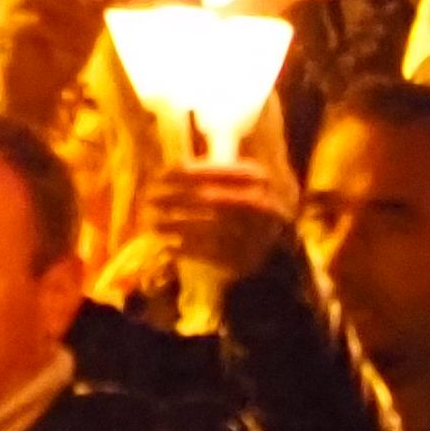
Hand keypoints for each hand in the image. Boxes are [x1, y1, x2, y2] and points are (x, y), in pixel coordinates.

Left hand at [147, 156, 296, 283]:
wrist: (280, 253)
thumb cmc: (250, 210)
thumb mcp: (242, 183)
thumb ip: (212, 174)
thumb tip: (170, 169)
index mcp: (259, 179)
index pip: (216, 171)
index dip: (184, 173)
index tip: (160, 175)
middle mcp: (260, 205)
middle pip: (208, 199)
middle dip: (174, 199)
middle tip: (149, 199)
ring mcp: (255, 234)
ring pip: (205, 228)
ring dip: (174, 226)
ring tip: (153, 225)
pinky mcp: (245, 261)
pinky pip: (208, 254)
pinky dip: (185, 251)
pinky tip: (167, 247)